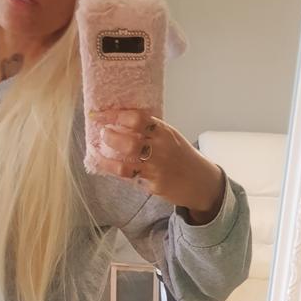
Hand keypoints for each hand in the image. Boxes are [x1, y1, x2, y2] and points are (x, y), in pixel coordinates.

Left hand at [89, 108, 225, 217]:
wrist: (202, 182)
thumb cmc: (183, 157)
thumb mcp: (171, 137)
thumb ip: (150, 130)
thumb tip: (120, 121)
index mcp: (165, 131)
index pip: (137, 118)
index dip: (114, 115)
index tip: (99, 115)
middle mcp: (161, 149)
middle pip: (129, 141)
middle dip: (110, 136)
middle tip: (102, 133)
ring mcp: (157, 169)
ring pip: (124, 164)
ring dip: (106, 157)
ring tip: (98, 151)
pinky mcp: (155, 185)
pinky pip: (129, 177)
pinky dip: (114, 170)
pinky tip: (106, 166)